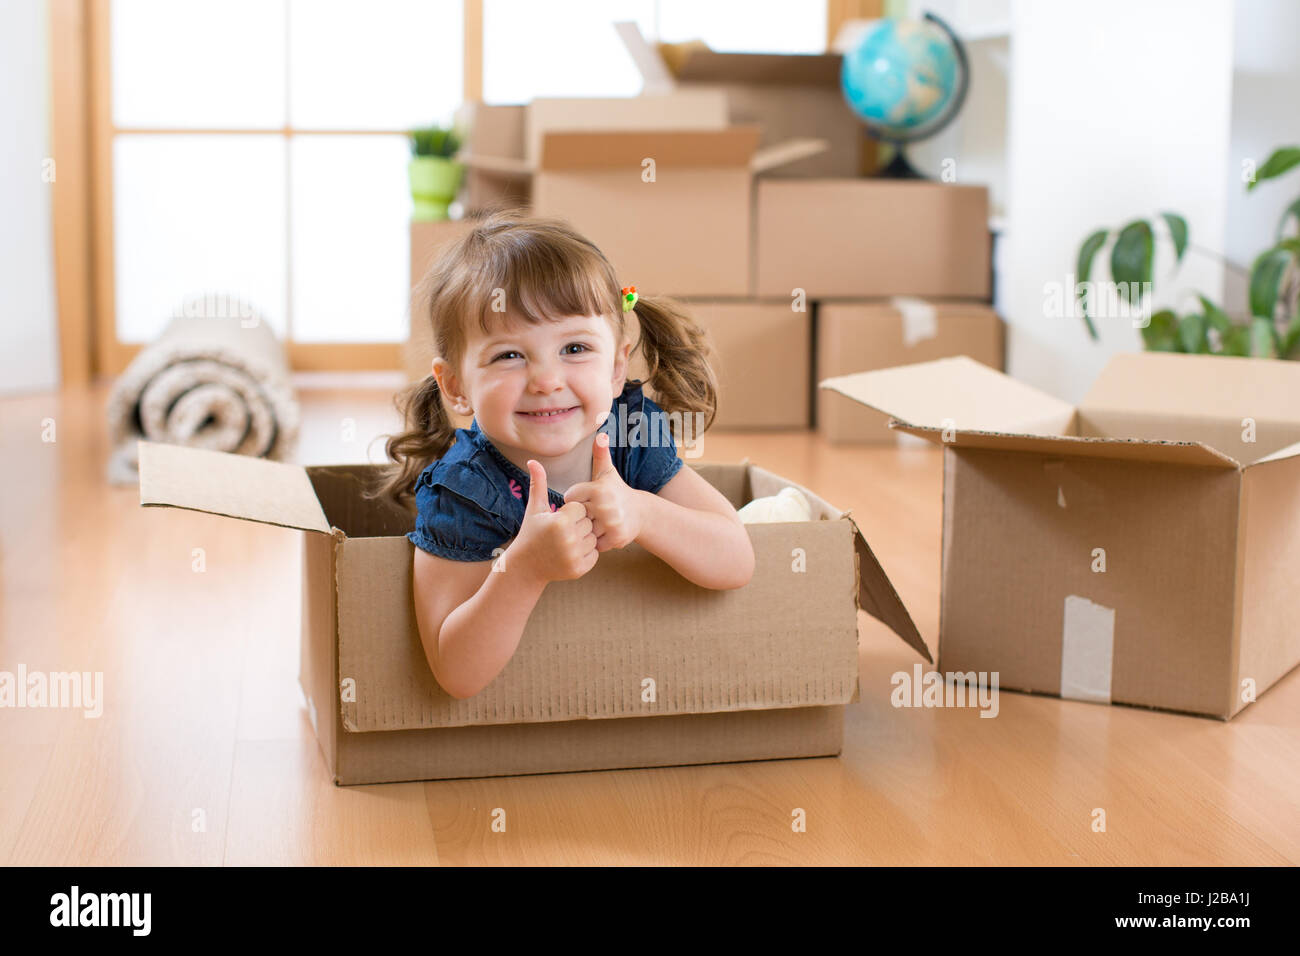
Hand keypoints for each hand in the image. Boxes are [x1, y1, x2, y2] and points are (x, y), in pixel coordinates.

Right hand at [511, 458, 597, 583]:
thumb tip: (533, 460)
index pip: (581, 508)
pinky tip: (571, 553)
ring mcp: (574, 556)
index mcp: (559, 521)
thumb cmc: (531, 534)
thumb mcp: (534, 509)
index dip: (570, 513)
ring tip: (567, 543)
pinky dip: (586, 554)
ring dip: (584, 540)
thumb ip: (538, 483)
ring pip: (594, 539)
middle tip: (563, 533)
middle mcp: (568, 539)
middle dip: (579, 526)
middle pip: (589, 523)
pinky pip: (595, 555)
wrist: (526, 567)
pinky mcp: (579, 569)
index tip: (559, 520)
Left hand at [563, 432, 642, 551]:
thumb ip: (600, 453)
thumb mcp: (606, 472)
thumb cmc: (616, 491)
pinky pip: (595, 543)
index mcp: (598, 489)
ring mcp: (611, 523)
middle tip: (594, 512)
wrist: (640, 513)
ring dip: (589, 529)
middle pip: (576, 516)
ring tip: (599, 522)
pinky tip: (605, 532)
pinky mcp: (616, 538)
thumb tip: (601, 434)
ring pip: (585, 531)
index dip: (576, 500)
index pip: (569, 498)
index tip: (586, 498)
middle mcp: (605, 506)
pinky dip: (598, 541)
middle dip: (582, 516)